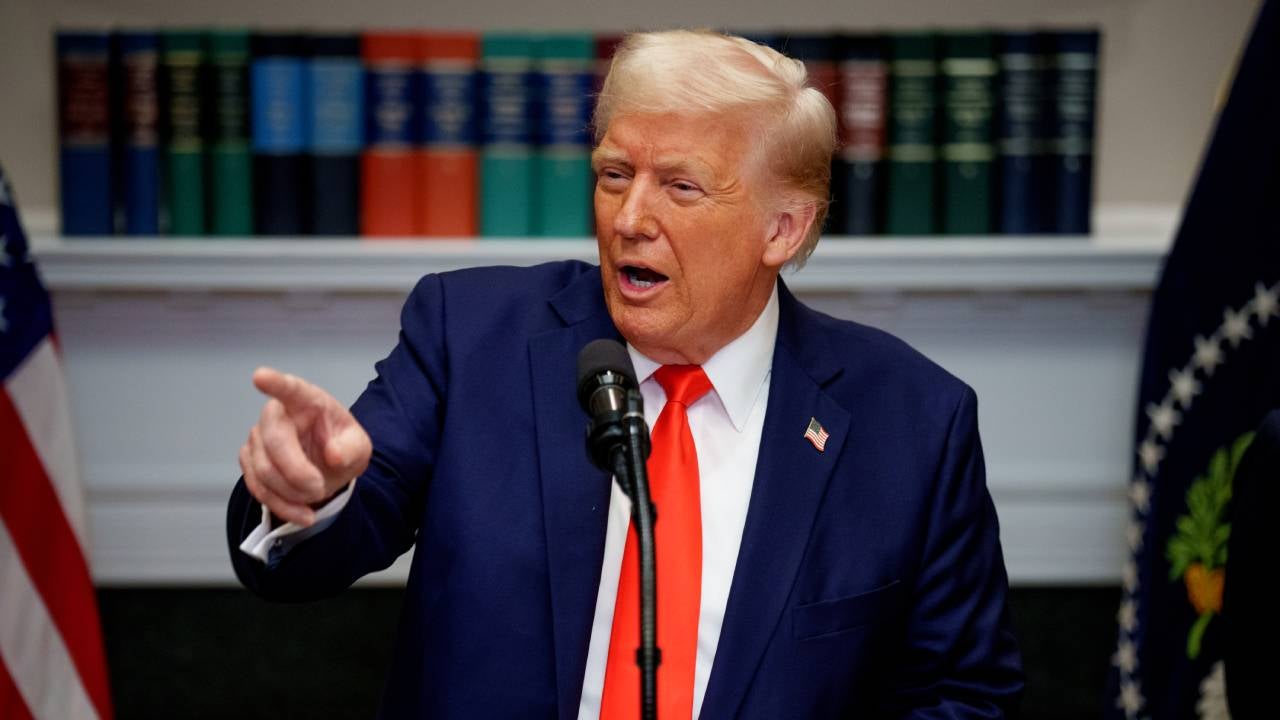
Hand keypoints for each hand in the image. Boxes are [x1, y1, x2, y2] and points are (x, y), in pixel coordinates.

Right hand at [238, 367, 371, 526]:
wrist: (328, 467)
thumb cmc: (341, 447)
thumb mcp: (358, 448)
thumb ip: (351, 450)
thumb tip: (334, 456)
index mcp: (307, 400)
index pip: (289, 388)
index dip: (275, 383)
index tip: (260, 376)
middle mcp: (277, 414)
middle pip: (273, 442)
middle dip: (296, 473)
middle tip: (319, 489)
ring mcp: (258, 436)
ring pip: (264, 470)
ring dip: (291, 493)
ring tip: (315, 497)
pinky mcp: (249, 460)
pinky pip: (258, 487)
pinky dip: (281, 505)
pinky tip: (301, 513)